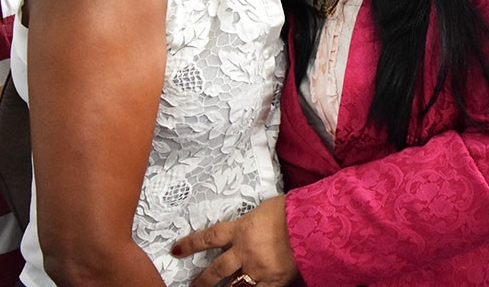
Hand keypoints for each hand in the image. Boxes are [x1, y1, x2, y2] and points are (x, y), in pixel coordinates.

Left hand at [172, 195, 298, 286]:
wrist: (312, 223)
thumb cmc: (292, 211)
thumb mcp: (265, 209)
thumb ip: (251, 220)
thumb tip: (248, 223)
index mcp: (241, 230)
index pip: (209, 238)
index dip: (190, 244)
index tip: (176, 250)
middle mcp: (245, 252)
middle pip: (216, 270)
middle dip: (202, 281)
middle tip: (194, 286)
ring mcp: (258, 269)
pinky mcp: (273, 281)